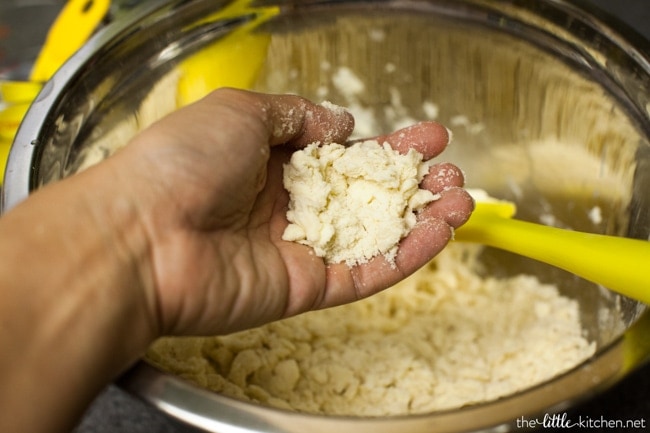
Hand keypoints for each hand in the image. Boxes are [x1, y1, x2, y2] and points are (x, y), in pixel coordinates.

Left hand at [107, 88, 472, 335]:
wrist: (142, 235)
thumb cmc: (181, 164)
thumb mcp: (241, 111)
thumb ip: (297, 115)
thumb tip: (341, 121)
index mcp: (272, 162)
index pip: (345, 153)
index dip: (388, 144)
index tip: (428, 135)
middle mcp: (288, 205)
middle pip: (366, 195)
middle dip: (412, 183)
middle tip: (451, 171)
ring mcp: (299, 248)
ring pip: (373, 235)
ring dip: (420, 220)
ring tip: (460, 200)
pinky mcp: (306, 287)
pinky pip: (365, 273)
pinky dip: (404, 256)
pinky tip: (439, 234)